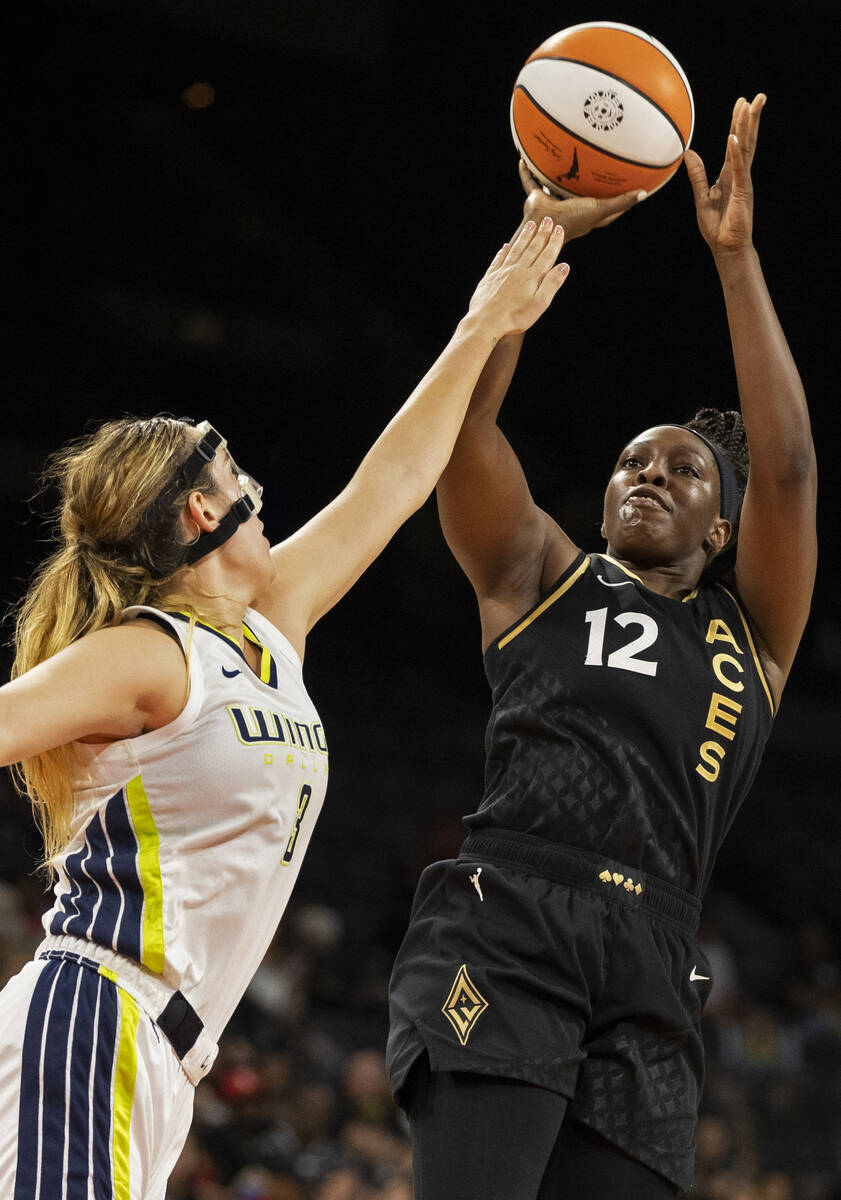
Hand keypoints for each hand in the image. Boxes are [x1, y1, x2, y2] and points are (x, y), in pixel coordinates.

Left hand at [467, 217, 568, 338]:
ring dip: (525, 237)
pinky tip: (506, 247)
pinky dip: (504, 252)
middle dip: (541, 233)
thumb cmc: (515, 317)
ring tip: (531, 226)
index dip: (554, 241)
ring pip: (516, 250)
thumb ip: (552, 283)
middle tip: (547, 220)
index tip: (559, 229)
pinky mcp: (490, 277)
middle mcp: (518, 270)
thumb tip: (564, 266)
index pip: (547, 255)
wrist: (485, 322)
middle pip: (532, 248)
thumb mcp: (539, 304)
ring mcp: (503, 272)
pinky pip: (499, 260)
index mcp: (532, 276)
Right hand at [519, 160, 643, 240]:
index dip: (615, 201)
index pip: (605, 208)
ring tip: (557, 158)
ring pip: (553, 187)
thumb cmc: (573, 220)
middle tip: (592, 169)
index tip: (625, 189)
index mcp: (586, 214)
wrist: (545, 225)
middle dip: (584, 185)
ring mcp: (552, 203)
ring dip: (553, 176)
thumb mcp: (600, 209)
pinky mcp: (536, 199)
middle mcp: (570, 208)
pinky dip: (527, 173)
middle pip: (579, 195)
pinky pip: (531, 183)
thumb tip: (644, 194)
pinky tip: (524, 160)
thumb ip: (620, 202)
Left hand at [684, 94, 765, 254]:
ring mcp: (743, 181)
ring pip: (746, 149)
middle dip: (750, 118)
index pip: (735, 143)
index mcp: (729, 175)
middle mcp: (739, 174)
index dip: (737, 123)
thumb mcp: (701, 197)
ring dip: (749, 127)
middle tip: (756, 96)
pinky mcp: (742, 191)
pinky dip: (735, 153)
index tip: (741, 103)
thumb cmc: (716, 227)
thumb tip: (688, 153)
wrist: (726, 248)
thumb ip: (697, 175)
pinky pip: (738, 169)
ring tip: (753, 106)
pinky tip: (734, 138)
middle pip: (746, 140)